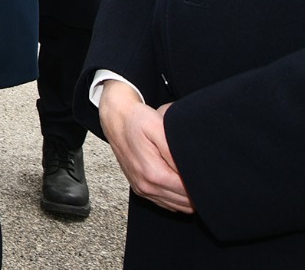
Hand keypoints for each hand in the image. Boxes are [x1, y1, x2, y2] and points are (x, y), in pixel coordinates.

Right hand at [99, 80, 194, 213]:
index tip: (209, 172)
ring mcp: (142, 189)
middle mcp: (146, 186)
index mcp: (153, 174)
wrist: (115, 119)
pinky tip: (180, 181)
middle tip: (204, 173)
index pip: (189, 192)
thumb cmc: (137, 120)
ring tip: (192, 175)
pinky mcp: (140, 189)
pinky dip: (177, 197)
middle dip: (197, 191)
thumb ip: (175, 151)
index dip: (202, 184)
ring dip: (188, 195)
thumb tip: (193, 170)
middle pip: (186, 202)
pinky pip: (166, 203)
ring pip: (178, 205)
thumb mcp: (159, 128)